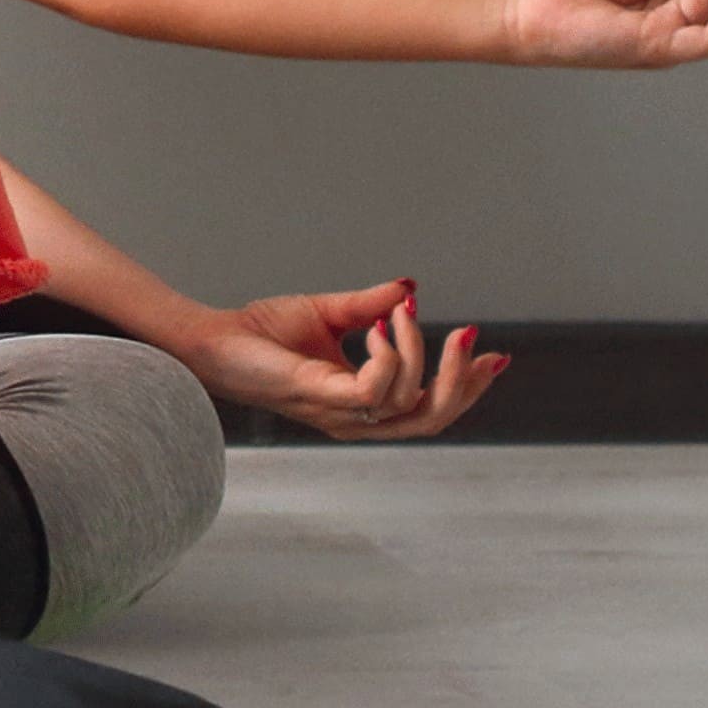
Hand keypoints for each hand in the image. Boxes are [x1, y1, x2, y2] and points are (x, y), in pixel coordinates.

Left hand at [188, 281, 505, 440]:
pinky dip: (388, 358)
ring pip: (409, 405)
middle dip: (461, 382)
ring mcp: (339, 413)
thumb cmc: (261, 333)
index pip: (429, 409)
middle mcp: (357, 418)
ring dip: (419, 354)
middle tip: (469, 336)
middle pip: (432, 419)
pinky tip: (378, 328)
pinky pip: (374, 392)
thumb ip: (371, 305)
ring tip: (403, 314)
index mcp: (364, 403)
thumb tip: (411, 288)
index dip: (467, 387)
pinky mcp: (319, 398)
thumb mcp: (329, 313)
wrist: (213, 339)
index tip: (493, 354)